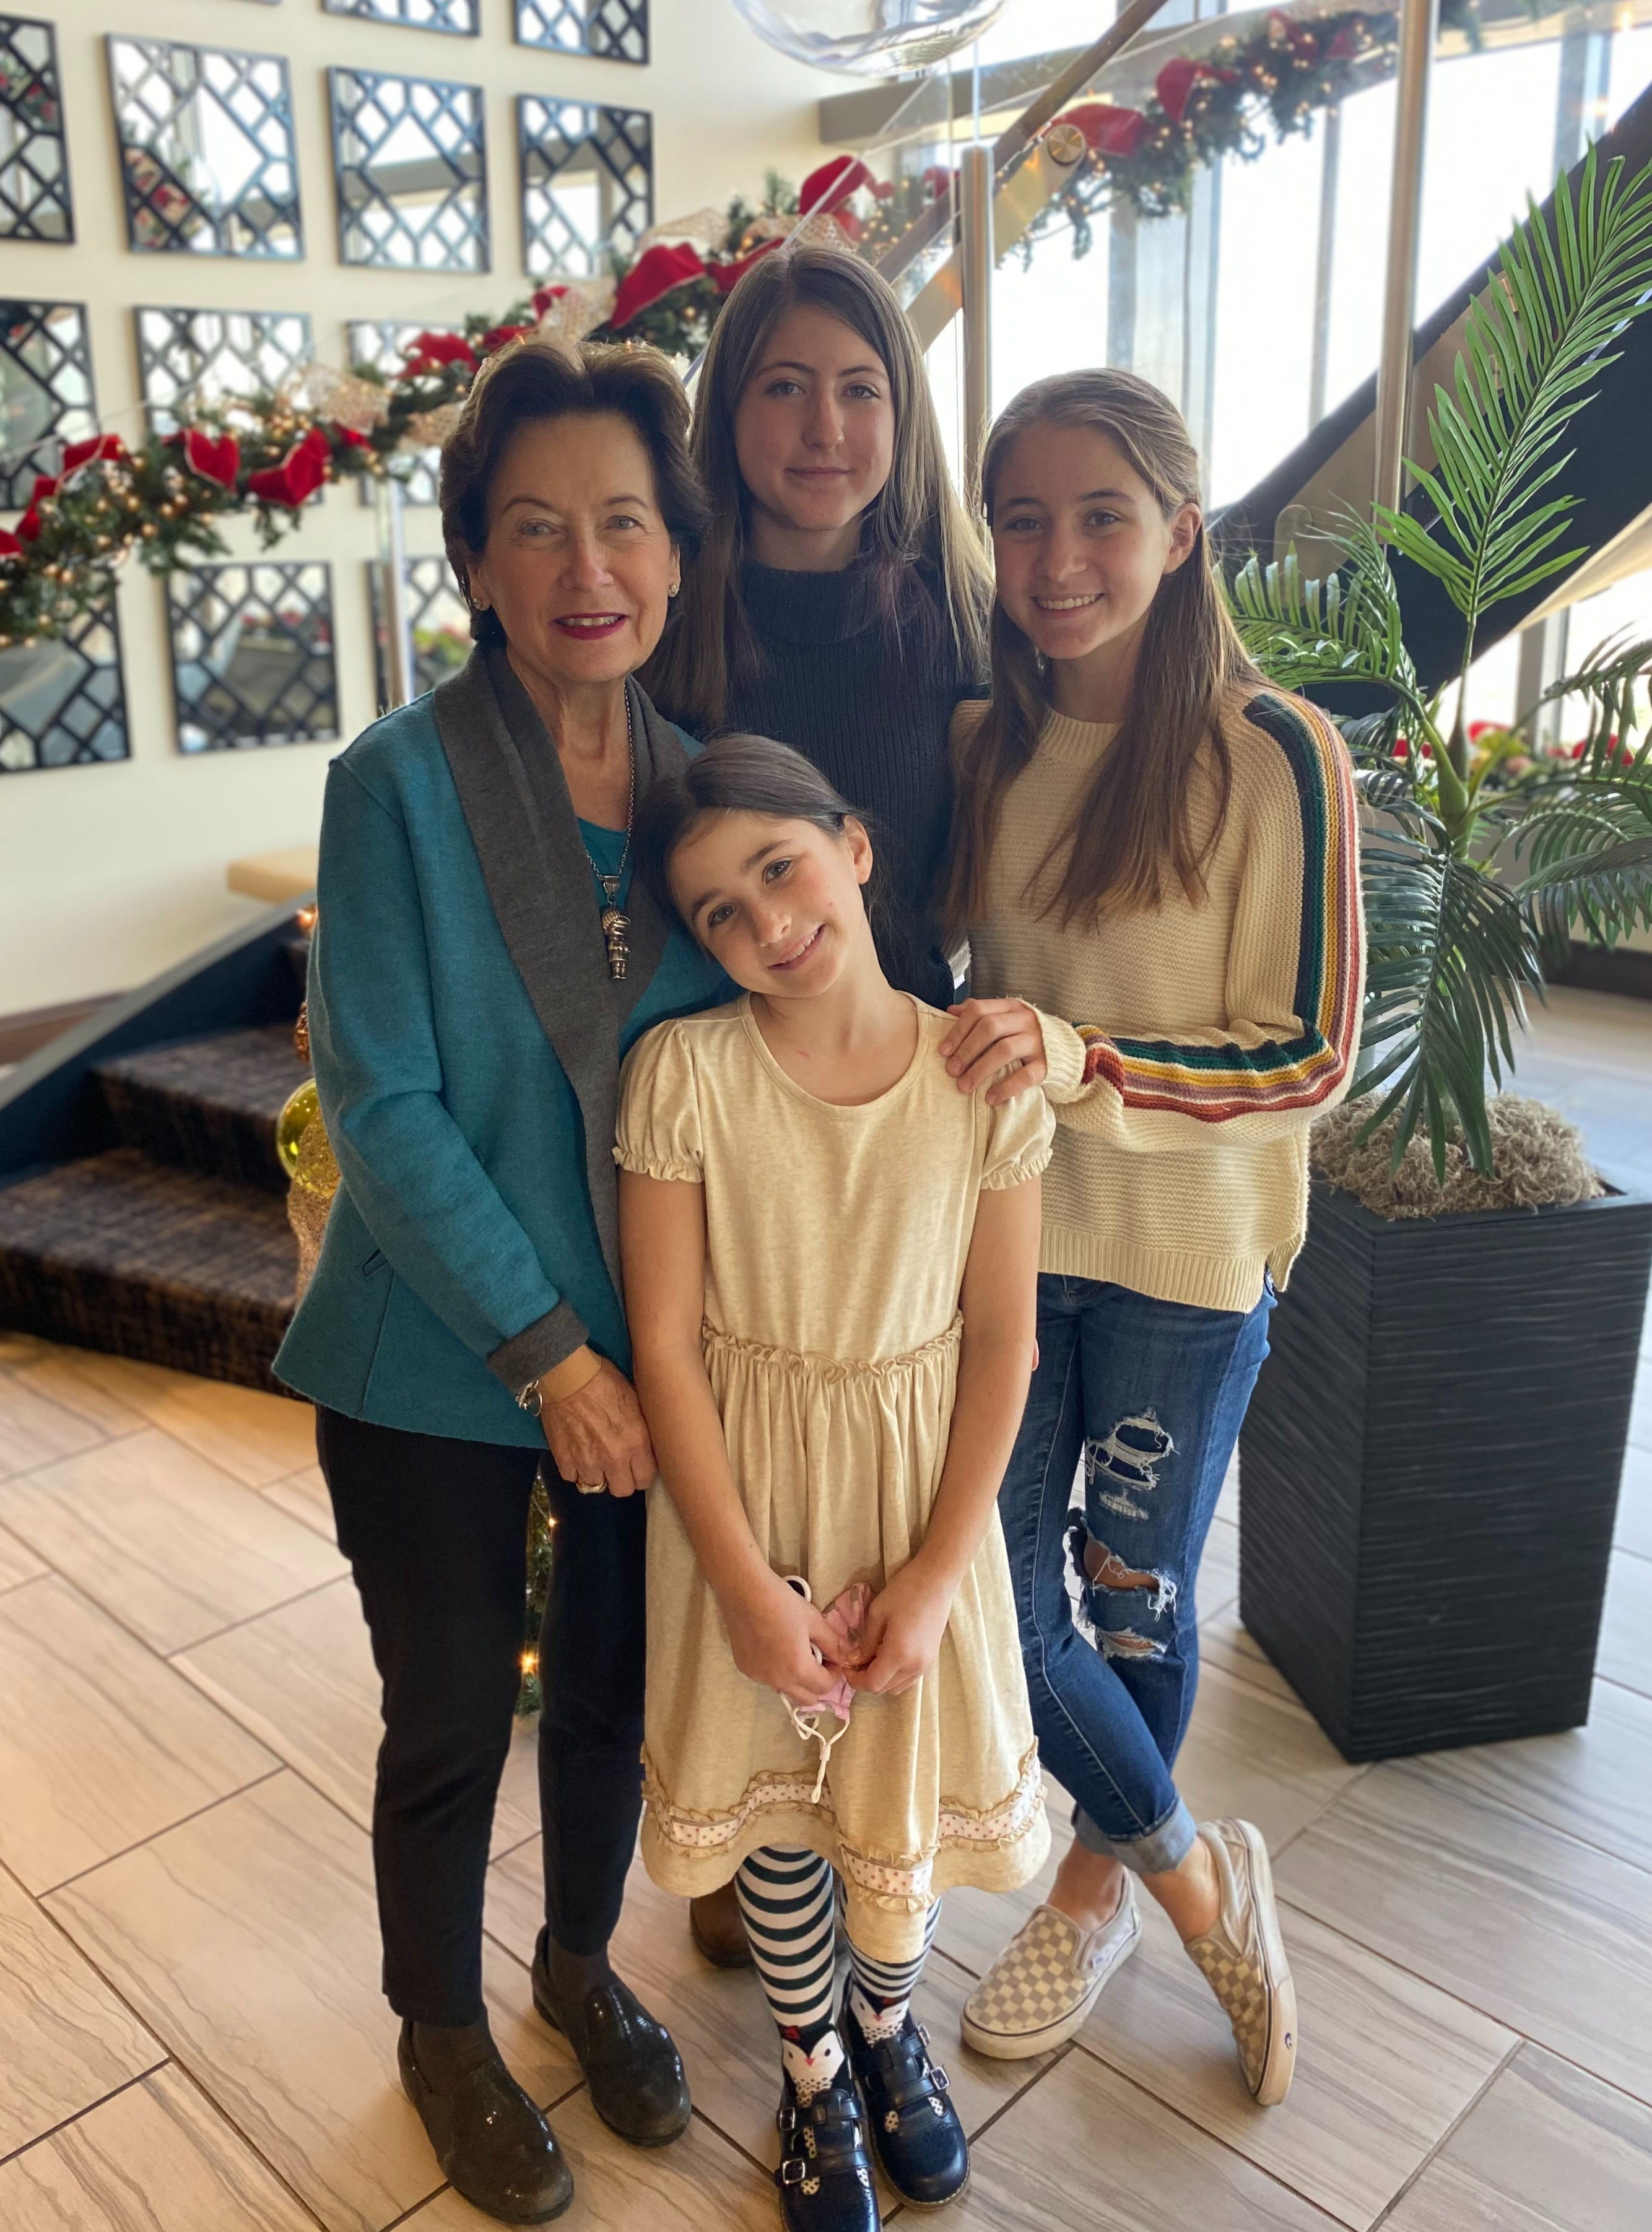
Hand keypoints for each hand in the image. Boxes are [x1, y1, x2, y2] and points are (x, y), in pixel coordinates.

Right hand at [540, 1356, 654, 1497]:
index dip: (642, 1474)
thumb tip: (646, 1444)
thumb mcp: (635, 1400)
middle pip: (622, 1490)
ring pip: (595, 1486)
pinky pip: (572, 1477)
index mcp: (637, 1441)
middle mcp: (614, 1457)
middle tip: (617, 1466)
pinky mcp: (564, 1458)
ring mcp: (587, 1460)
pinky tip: (577, 1454)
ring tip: (595, 1459)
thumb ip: (641, 1429)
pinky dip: (574, 1469)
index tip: (637, 1466)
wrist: (569, 1375)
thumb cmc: (604, 1380)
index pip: (646, 1479)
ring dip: (597, 1475)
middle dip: (622, 1479)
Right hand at [721, 1567, 842, 1704]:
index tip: (832, 1659)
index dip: (834, 1674)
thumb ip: (832, 1644)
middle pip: (806, 1699)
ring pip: (785, 1689)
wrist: (746, 1591)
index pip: (825, 1687)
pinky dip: (776, 1671)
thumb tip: (840, 1657)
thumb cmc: (783, 1603)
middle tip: (817, 1661)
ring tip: (792, 1651)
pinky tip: (772, 1646)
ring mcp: (758, 1677)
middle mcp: (778, 1680)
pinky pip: (767, 1678)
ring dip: (795, 1679)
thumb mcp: (814, 1620)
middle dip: (817, 1684)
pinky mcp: (745, 1668)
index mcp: (798, 1669)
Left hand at [847, 1560, 955, 1696]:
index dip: (855, 1680)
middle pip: (884, 1689)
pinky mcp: (931, 1659)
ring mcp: (925, 1665)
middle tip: (855, 1660)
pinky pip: (908, 1678)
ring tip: (871, 1657)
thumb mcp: (877, 1614)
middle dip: (865, 1679)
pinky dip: (895, 1675)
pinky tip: (888, 1655)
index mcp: (898, 1655)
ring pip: (897, 1687)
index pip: (872, 1684)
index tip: (845, 1666)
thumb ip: (865, 1643)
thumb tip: (854, 1661)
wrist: (937, 1580)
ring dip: (881, 1678)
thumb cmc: (904, 1592)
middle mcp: (914, 1667)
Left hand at [940, 998, 1047, 1104]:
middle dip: (966, 1050)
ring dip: (980, 1069)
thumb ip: (980, 1013)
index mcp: (1010, 1007)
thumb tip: (950, 1011)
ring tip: (963, 1086)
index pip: (979, 1010)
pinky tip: (990, 1098)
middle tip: (950, 1070)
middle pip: (990, 1027)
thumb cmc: (1024, 1034)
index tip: (943, 1051)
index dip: (958, 1030)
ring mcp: (1037, 1042)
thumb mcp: (1005, 1018)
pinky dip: (1006, 1088)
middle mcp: (1025, 1020)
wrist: (1065, 1049)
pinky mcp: (1047, 1064)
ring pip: (1005, 1050)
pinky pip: (1026, 1076)